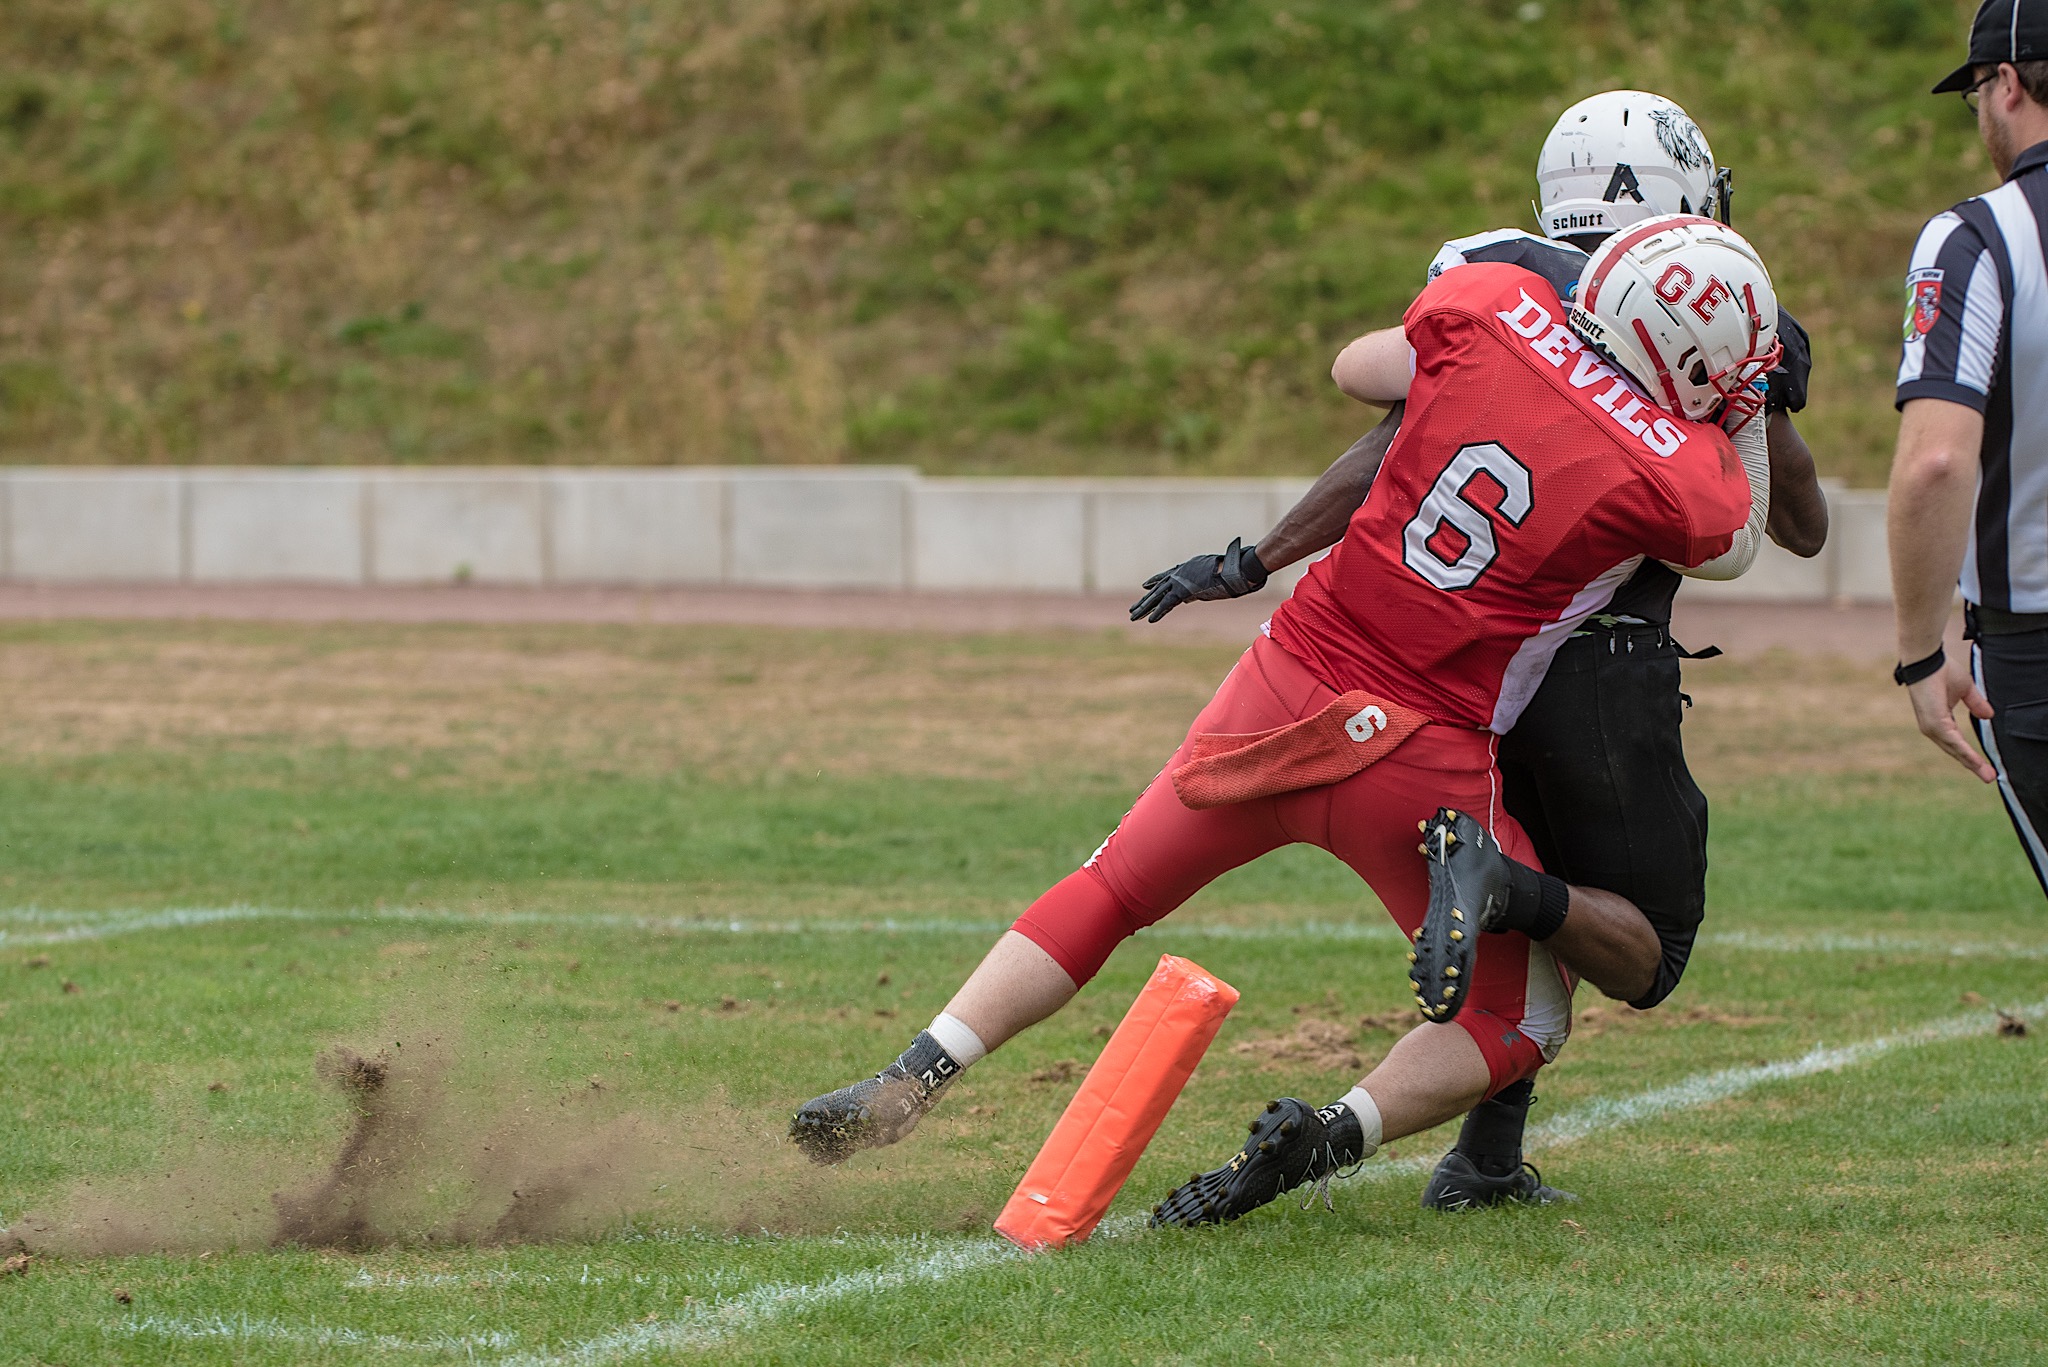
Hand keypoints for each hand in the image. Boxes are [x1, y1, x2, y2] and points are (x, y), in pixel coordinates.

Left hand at [1128, 538, 1267, 622]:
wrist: (1230, 569)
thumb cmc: (1228, 569)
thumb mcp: (1210, 574)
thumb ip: (1199, 584)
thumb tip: (1190, 597)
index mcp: (1185, 568)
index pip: (1166, 576)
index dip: (1155, 581)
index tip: (1145, 585)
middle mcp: (1178, 574)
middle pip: (1157, 588)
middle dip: (1145, 599)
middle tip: (1132, 608)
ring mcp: (1179, 581)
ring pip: (1157, 596)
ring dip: (1144, 607)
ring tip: (1132, 616)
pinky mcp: (1182, 590)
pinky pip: (1167, 604)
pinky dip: (1158, 612)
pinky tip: (1149, 620)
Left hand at [1906, 666, 1995, 782]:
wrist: (1927, 661)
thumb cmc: (1942, 671)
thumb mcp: (1965, 690)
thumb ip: (1976, 704)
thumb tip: (1989, 716)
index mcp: (1940, 722)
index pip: (1956, 744)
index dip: (1969, 755)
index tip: (1983, 767)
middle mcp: (1933, 728)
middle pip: (1955, 752)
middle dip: (1973, 765)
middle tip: (1988, 778)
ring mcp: (1932, 727)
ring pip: (1955, 750)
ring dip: (1972, 763)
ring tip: (1987, 775)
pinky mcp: (1934, 723)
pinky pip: (1952, 742)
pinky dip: (1965, 752)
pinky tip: (1975, 763)